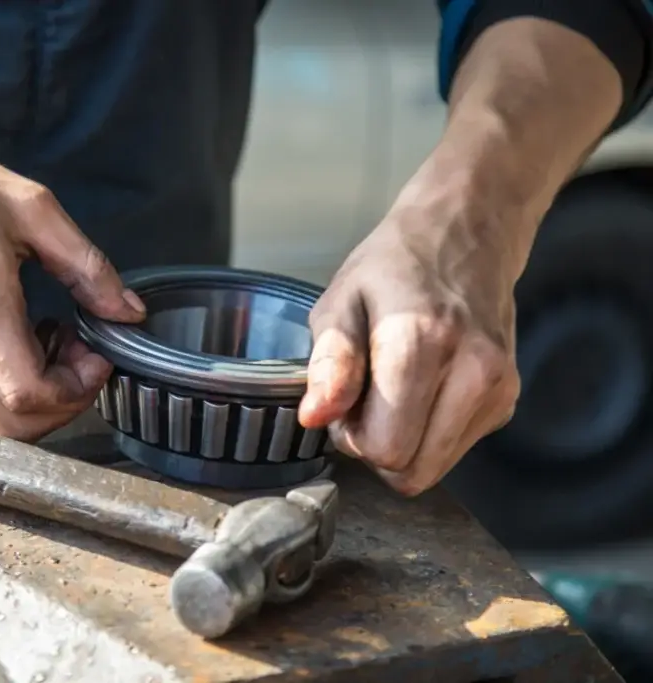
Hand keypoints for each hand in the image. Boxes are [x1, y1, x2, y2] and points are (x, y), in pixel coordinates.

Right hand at [0, 128, 145, 440]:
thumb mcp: (31, 207)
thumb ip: (87, 266)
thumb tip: (128, 313)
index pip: (29, 395)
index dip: (78, 390)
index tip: (96, 354)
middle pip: (13, 426)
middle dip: (63, 402)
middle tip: (78, 355)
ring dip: (33, 397)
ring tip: (44, 340)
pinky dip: (2, 387)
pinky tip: (10, 340)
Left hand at [297, 190, 523, 494]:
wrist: (467, 233)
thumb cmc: (395, 266)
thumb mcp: (342, 300)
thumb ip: (330, 362)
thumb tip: (315, 416)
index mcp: (420, 342)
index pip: (385, 449)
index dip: (353, 436)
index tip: (347, 400)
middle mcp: (472, 370)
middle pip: (413, 471)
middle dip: (378, 446)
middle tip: (368, 398)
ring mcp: (497, 388)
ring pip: (434, 468)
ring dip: (405, 442)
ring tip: (397, 390)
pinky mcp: (507, 399)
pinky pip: (454, 450)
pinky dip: (430, 432)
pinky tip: (424, 389)